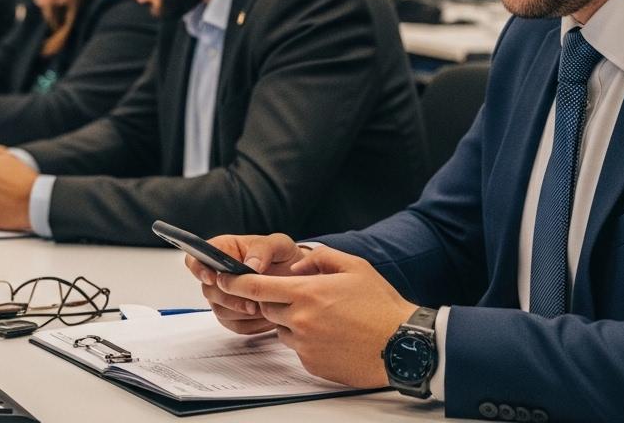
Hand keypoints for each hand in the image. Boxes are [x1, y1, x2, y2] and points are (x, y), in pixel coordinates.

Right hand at [187, 233, 311, 334]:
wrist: (299, 279)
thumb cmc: (285, 257)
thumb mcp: (280, 245)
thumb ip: (264, 250)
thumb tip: (249, 265)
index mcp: (223, 251)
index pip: (195, 258)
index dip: (198, 269)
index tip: (213, 277)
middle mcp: (219, 275)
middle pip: (208, 290)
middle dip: (229, 299)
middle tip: (252, 303)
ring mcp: (225, 297)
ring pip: (220, 310)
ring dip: (242, 313)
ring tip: (266, 308)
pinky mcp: (234, 316)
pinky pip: (235, 325)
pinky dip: (251, 325)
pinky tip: (268, 317)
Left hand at [216, 246, 415, 387]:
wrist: (402, 345)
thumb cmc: (381, 306)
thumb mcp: (354, 266)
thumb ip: (320, 258)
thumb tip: (298, 265)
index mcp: (307, 292)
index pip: (256, 286)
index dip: (234, 281)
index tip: (221, 277)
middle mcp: (300, 320)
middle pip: (267, 307)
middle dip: (273, 299)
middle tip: (298, 296)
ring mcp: (305, 345)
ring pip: (282, 329)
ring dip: (293, 320)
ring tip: (326, 317)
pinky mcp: (312, 364)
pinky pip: (298, 348)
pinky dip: (307, 340)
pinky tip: (333, 335)